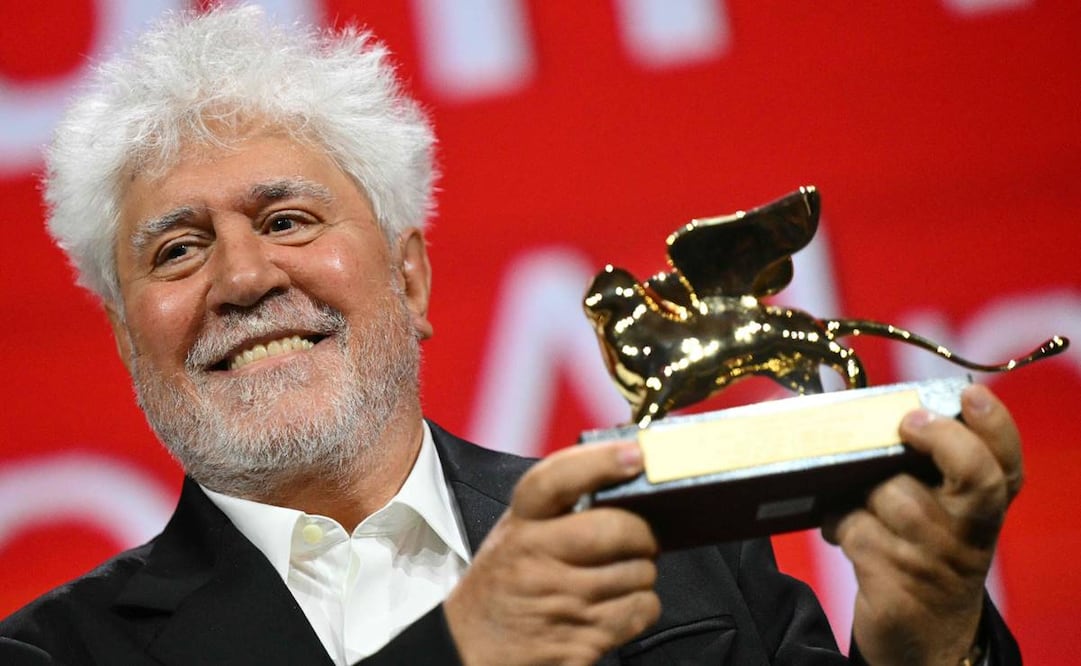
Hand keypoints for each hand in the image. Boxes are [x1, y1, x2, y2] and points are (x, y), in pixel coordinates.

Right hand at [444, 441, 660, 665]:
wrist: (468, 649)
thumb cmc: (502, 585)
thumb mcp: (513, 536)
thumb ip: (556, 511)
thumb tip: (622, 481)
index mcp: (519, 526)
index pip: (556, 480)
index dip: (600, 461)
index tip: (635, 454)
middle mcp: (537, 560)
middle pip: (616, 530)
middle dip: (643, 533)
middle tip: (640, 538)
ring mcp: (561, 603)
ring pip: (638, 573)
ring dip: (641, 573)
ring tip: (621, 575)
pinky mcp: (581, 640)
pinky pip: (640, 611)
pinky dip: (641, 607)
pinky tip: (619, 605)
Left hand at [823, 384, 1022, 664]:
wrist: (925, 637)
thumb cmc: (924, 552)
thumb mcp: (940, 512)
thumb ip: (921, 466)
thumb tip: (858, 404)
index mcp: (987, 507)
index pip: (1008, 460)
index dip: (995, 423)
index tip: (968, 395)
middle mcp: (972, 532)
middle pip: (975, 474)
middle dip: (942, 438)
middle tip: (908, 422)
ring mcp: (938, 562)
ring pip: (893, 497)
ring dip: (860, 492)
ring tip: (850, 499)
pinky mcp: (899, 588)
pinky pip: (857, 532)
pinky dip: (838, 524)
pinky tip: (841, 530)